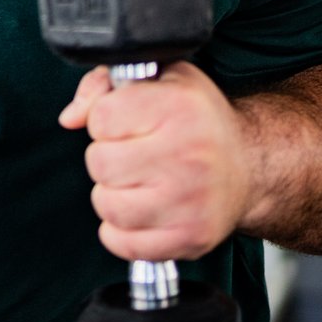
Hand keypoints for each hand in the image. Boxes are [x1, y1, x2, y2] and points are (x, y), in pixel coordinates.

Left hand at [58, 61, 251, 261]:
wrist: (250, 165)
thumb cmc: (196, 118)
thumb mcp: (158, 78)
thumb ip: (104, 83)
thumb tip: (70, 118)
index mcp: (179, 106)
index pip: (102, 118)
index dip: (104, 119)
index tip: (125, 122)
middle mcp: (188, 154)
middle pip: (99, 163)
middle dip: (105, 157)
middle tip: (130, 154)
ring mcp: (190, 201)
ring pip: (106, 205)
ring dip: (111, 194)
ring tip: (135, 182)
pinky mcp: (190, 238)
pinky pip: (123, 243)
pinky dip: (120, 231)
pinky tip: (139, 211)